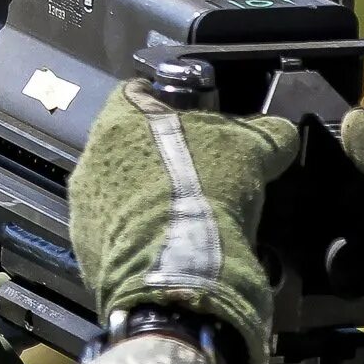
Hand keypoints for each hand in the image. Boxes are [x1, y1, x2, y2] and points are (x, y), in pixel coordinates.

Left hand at [68, 82, 300, 363]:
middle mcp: (91, 158)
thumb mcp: (254, 149)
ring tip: (186, 215)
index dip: (170, 104)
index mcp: (119, 118)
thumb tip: (280, 133)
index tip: (195, 122)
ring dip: (146, 199)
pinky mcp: (86, 249)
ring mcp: (83, 207)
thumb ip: (266, 132)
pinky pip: (115, 234)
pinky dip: (139, 237)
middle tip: (200, 174)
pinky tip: (169, 246)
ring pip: (118, 191)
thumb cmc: (207, 192)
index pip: (137, 92)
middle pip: (127, 145)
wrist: (179, 270)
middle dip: (160, 157)